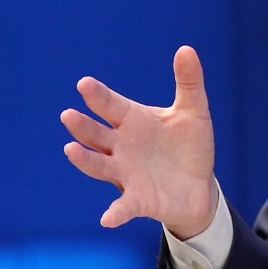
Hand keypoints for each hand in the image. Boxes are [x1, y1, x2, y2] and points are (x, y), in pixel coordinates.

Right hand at [61, 46, 217, 235]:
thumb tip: (187, 49)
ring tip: (71, 150)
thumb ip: (188, 82)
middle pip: (97, 135)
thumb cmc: (188, 146)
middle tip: (69, 115)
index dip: (98, 96)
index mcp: (131, 121)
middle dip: (83, 126)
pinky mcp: (138, 199)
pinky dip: (115, 213)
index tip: (84, 84)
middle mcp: (121, 147)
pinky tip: (107, 219)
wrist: (198, 185)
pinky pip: (123, 207)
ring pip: (99, 166)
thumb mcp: (193, 112)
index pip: (110, 106)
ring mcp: (125, 173)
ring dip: (85, 160)